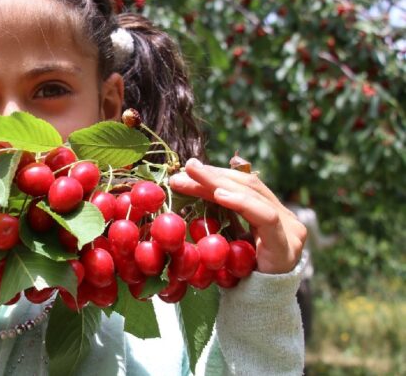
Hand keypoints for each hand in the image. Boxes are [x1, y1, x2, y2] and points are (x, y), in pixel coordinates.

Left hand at [169, 158, 306, 273]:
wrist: (256, 309)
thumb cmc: (237, 275)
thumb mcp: (226, 239)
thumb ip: (221, 216)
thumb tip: (194, 187)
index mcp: (272, 213)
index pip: (244, 184)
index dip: (217, 174)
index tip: (188, 169)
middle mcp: (285, 217)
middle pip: (247, 185)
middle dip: (214, 175)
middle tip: (187, 167)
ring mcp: (290, 229)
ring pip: (254, 195)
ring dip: (219, 183)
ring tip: (196, 175)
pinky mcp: (287, 244)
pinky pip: (264, 216)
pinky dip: (240, 202)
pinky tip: (219, 194)